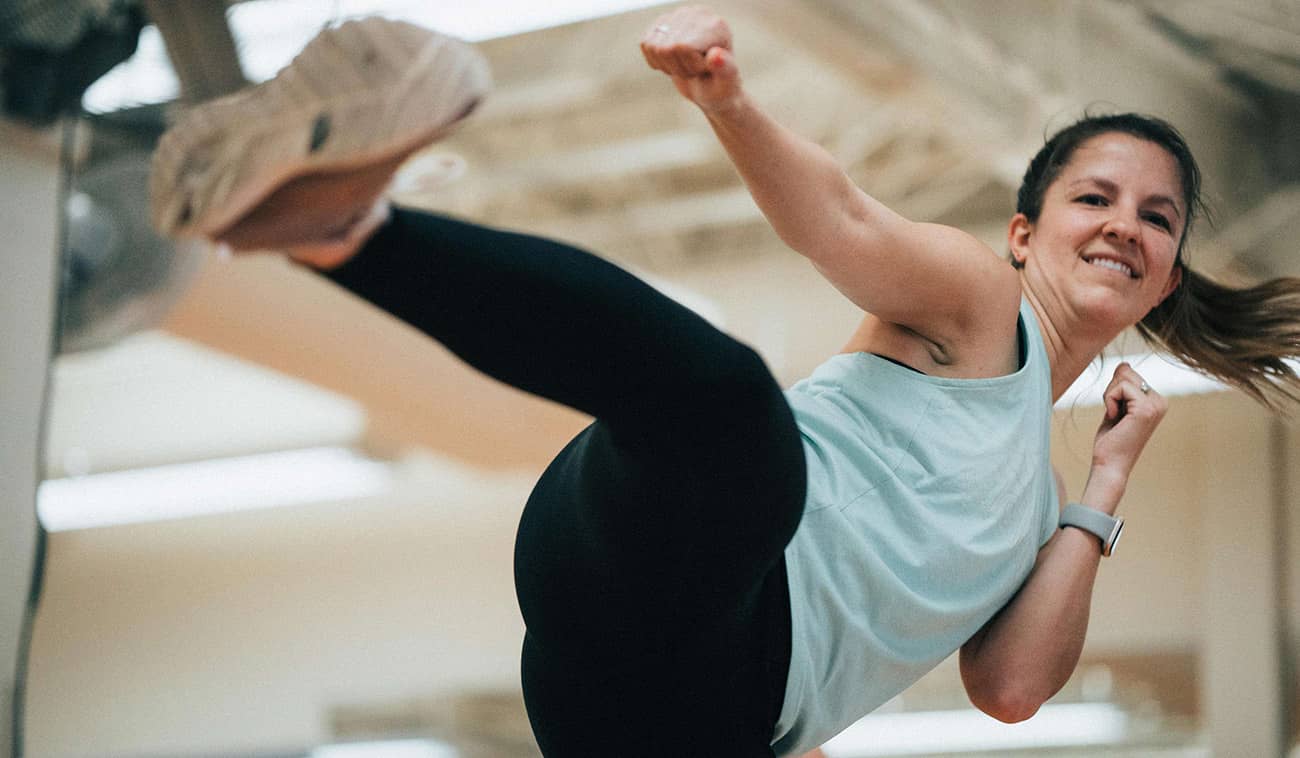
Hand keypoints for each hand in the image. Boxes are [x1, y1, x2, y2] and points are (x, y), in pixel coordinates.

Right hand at [639, 6, 741, 112]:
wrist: (711, 87)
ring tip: (686, 66)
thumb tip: (716, 56)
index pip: (683, 47)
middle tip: (696, 71)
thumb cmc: (721, 87)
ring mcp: (679, 16)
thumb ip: (725, 69)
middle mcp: (698, 14)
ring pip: (654, 46)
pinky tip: (673, 61)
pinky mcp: (663, 23)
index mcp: (716, 25)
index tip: (706, 70)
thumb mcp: (726, 84)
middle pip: (667, 47)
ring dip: (667, 65)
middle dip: (679, 68)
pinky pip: (645, 44)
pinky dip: (655, 61)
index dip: (690, 66)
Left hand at [1090, 362, 1167, 490]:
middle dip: (1111, 391)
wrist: (1110, 464)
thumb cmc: (1111, 440)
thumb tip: (1124, 364)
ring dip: (1109, 396)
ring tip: (1115, 417)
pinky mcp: (1146, 408)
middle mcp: (1161, 401)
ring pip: (1122, 378)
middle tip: (1114, 415)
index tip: (1117, 413)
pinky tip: (1115, 418)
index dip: (1113, 390)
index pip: (1129, 374)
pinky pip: (1120, 388)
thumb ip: (1121, 385)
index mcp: (1156, 400)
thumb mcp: (1116, 406)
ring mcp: (1156, 405)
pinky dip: (1109, 401)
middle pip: (1126, 373)